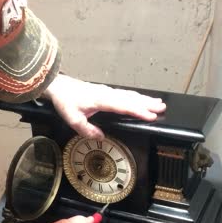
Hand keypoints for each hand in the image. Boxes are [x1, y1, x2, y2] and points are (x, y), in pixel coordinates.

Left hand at [43, 74, 165, 138]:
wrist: (58, 86)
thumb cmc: (65, 101)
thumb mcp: (72, 118)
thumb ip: (86, 129)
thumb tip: (101, 137)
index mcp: (101, 100)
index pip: (123, 106)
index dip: (138, 111)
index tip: (151, 115)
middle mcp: (107, 94)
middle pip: (131, 98)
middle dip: (147, 103)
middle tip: (163, 108)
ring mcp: (108, 91)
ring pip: (129, 95)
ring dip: (144, 99)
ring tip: (158, 103)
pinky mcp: (106, 91)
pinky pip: (125, 94)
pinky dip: (136, 97)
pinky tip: (142, 100)